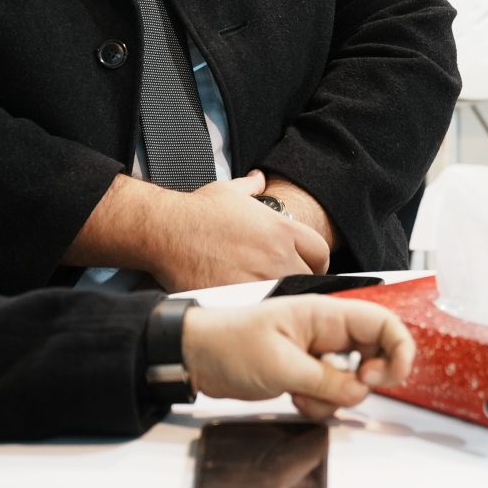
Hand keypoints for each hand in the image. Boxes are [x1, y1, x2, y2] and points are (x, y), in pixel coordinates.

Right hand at [150, 172, 330, 291]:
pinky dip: (260, 309)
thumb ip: (251, 186)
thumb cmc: (194, 212)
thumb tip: (258, 178)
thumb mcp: (229, 191)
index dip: (315, 262)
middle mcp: (277, 254)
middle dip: (299, 281)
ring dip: (282, 297)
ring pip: (289, 297)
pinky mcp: (241, 298)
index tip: (305, 267)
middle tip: (284, 283)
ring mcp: (261, 278)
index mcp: (281, 228)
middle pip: (309, 279)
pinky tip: (249, 306)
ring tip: (268, 296)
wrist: (165, 230)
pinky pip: (263, 309)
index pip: (321, 253)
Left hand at [181, 295, 416, 418]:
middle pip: (374, 353)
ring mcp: (317, 353)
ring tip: (305, 394)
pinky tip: (295, 398)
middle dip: (367, 379)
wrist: (197, 357)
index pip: (381, 323)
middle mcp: (326, 332)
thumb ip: (326, 381)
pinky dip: (320, 403)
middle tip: (351, 390)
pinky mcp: (306, 372)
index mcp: (324, 315)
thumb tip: (360, 392)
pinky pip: (331, 393)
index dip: (398, 349)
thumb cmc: (229, 344)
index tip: (389, 377)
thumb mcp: (281, 364)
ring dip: (337, 397)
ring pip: (352, 380)